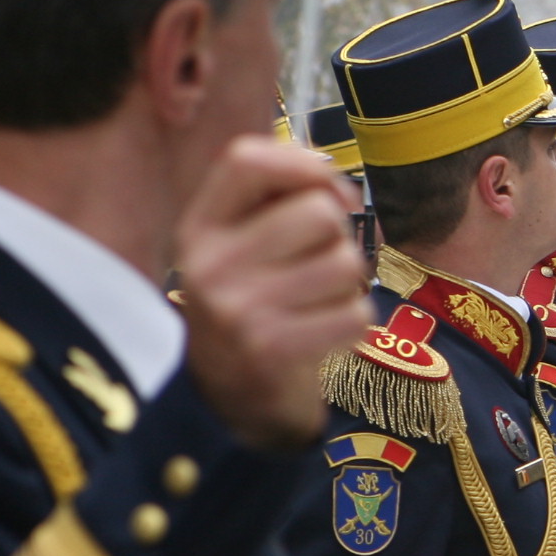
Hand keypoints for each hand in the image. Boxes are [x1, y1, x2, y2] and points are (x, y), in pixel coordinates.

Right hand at [177, 134, 375, 446]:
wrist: (228, 396)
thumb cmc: (252, 302)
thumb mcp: (240, 245)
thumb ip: (278, 201)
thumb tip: (337, 184)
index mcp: (199, 227)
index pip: (247, 159)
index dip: (306, 166)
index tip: (331, 193)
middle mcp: (208, 263)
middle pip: (318, 213)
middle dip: (338, 237)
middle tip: (319, 265)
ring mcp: (237, 309)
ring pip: (345, 263)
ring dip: (349, 283)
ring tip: (318, 300)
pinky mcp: (272, 349)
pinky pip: (356, 313)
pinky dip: (354, 322)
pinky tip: (323, 330)